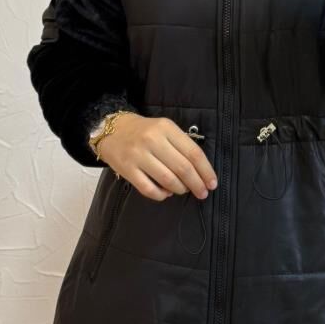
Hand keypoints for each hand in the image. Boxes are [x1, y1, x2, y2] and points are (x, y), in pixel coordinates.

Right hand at [97, 114, 218, 202]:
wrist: (112, 130)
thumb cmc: (144, 131)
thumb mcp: (164, 129)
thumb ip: (181, 145)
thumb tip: (200, 171)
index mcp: (166, 128)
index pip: (193, 152)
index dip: (206, 170)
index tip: (212, 183)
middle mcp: (152, 140)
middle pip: (183, 168)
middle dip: (196, 184)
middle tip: (202, 193)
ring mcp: (138, 155)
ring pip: (167, 180)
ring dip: (180, 189)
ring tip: (183, 190)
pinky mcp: (127, 169)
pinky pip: (149, 189)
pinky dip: (161, 195)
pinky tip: (166, 193)